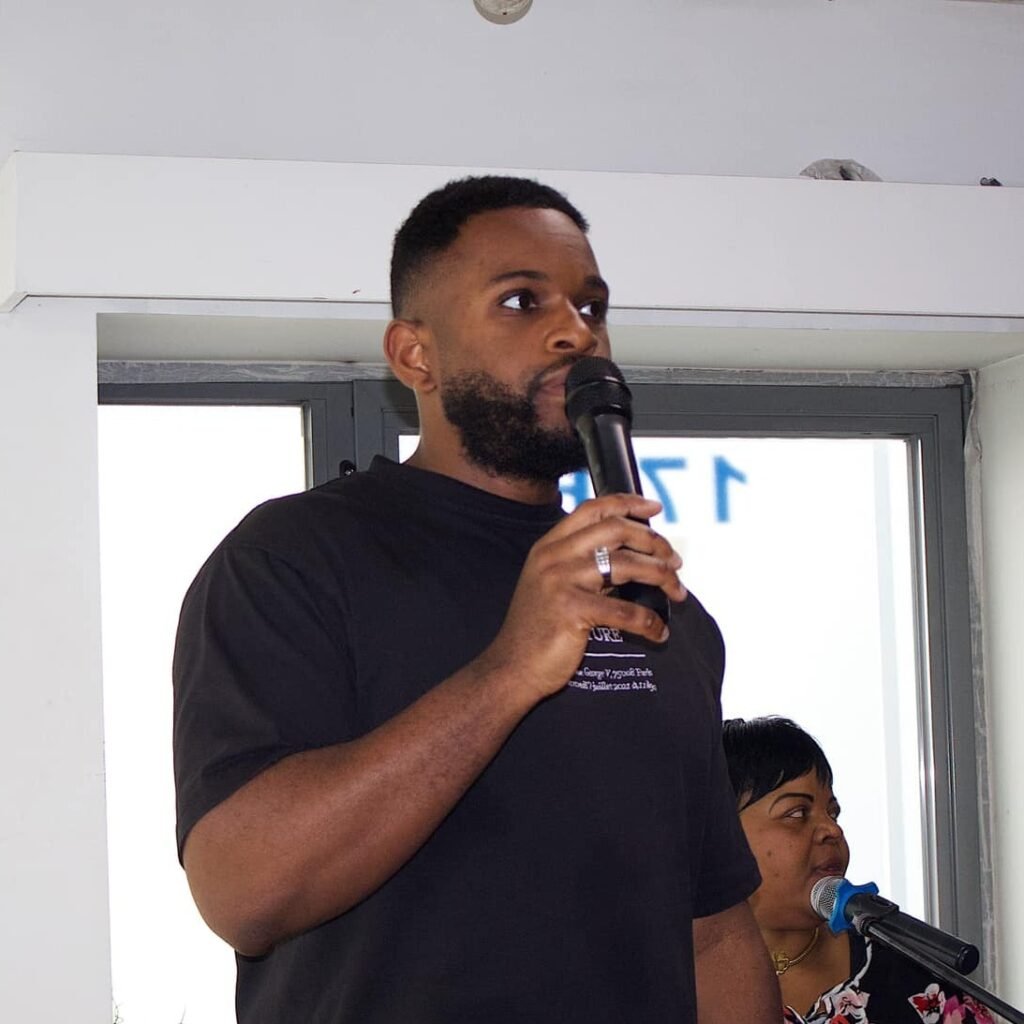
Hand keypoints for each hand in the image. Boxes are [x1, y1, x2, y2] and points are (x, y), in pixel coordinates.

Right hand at [478, 494, 686, 703]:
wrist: (512, 667)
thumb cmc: (538, 629)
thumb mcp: (551, 584)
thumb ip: (581, 564)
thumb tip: (632, 558)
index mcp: (549, 546)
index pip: (593, 509)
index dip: (628, 504)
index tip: (654, 508)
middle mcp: (553, 556)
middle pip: (616, 530)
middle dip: (654, 542)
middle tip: (675, 560)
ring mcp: (561, 581)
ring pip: (627, 565)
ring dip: (661, 576)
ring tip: (677, 591)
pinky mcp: (571, 610)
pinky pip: (624, 611)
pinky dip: (649, 622)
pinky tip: (659, 632)